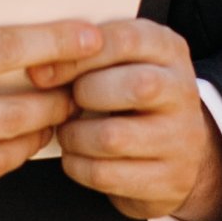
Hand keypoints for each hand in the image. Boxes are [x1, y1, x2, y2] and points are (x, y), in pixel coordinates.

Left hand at [56, 20, 221, 220]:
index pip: (127, 40)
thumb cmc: (135, 99)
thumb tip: (39, 68)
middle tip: (66, 103)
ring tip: (67, 131)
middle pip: (133, 87)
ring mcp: (180, 139)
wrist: (179, 153)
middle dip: (84, 95)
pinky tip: (76, 155)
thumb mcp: (125, 62)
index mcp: (169, 50)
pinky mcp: (167, 180)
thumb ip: (90, 54)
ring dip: (74, 136)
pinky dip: (78, 165)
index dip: (78, 56)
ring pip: (113, 137)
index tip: (42, 71)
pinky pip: (106, 174)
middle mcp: (182, 91)